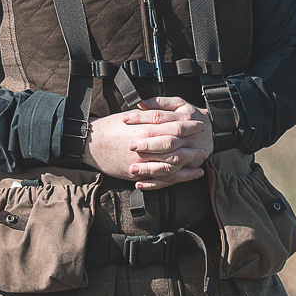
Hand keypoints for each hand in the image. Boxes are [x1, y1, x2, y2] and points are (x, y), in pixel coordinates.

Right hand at [83, 97, 213, 188]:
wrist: (90, 143)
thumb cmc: (109, 128)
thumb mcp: (131, 117)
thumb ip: (150, 118)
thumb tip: (168, 117)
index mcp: (145, 129)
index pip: (174, 126)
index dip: (190, 126)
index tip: (201, 125)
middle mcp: (145, 146)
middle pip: (177, 146)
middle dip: (193, 145)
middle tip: (206, 144)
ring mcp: (142, 163)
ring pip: (173, 164)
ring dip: (190, 161)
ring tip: (202, 157)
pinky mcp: (138, 175)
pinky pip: (163, 179)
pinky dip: (179, 177)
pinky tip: (191, 174)